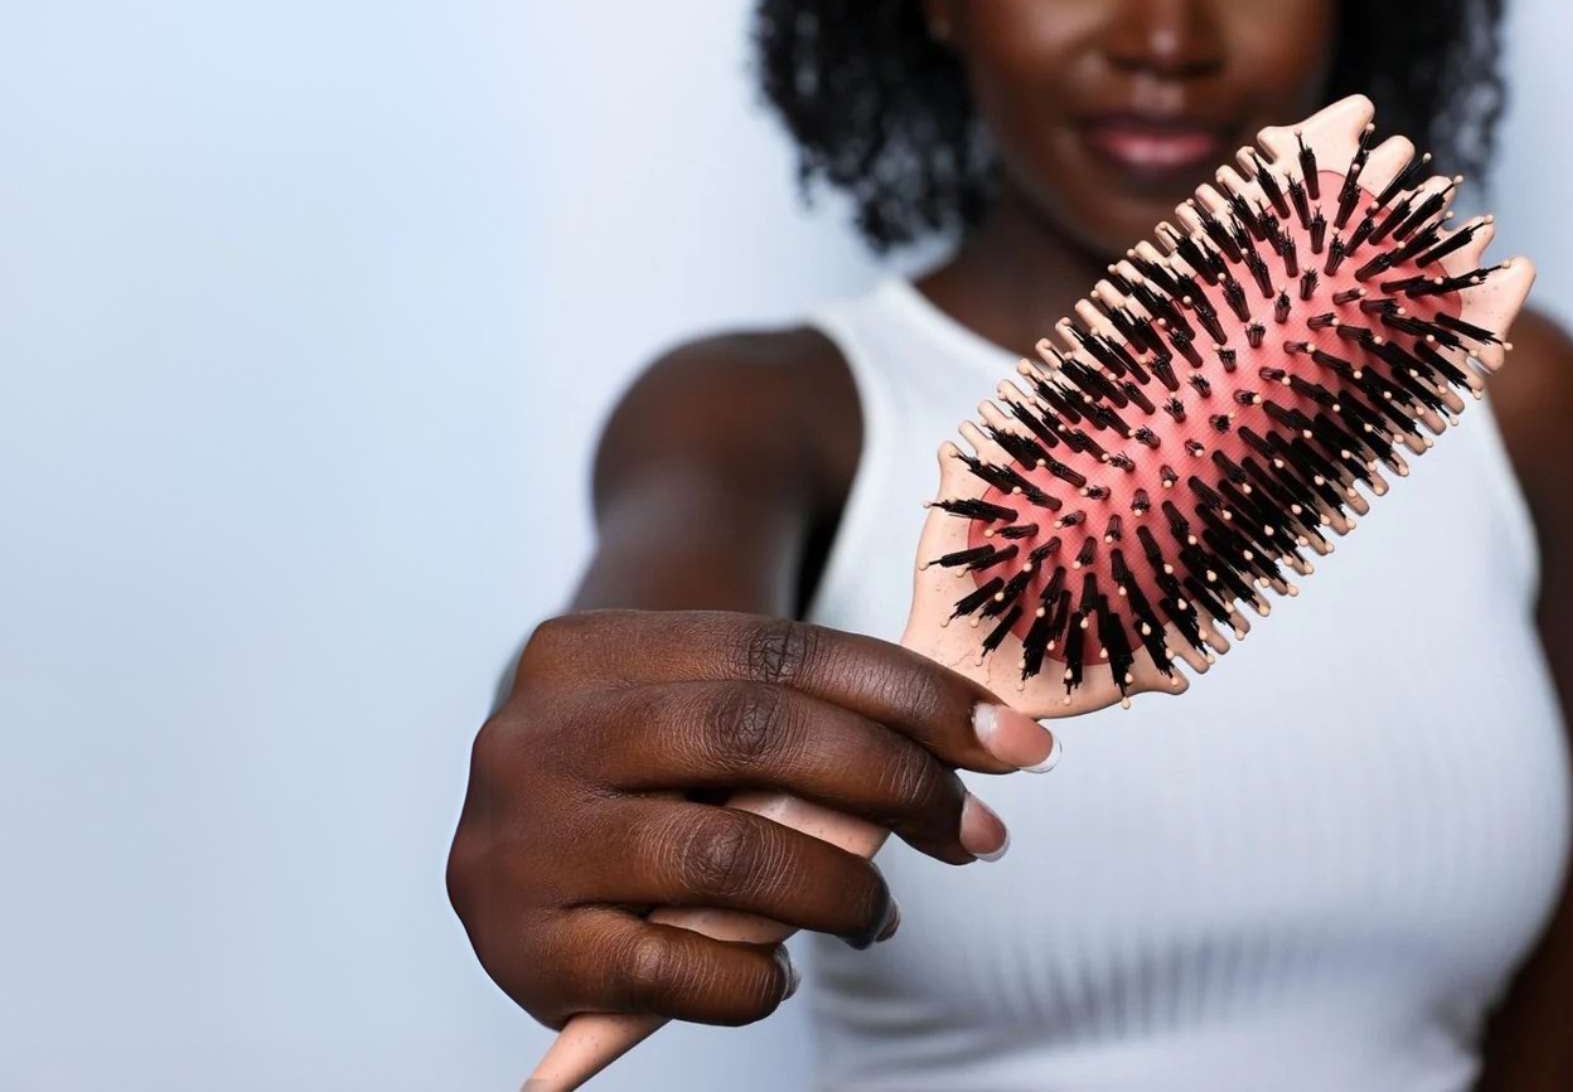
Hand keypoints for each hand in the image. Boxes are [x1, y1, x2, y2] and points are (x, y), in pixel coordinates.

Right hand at [446, 609, 1056, 1028]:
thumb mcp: (699, 728)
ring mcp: (518, 843)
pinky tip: (777, 975)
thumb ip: (803, 724)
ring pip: (723, 854)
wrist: (503, 863)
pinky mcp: (520, 949)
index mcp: (587, 650)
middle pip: (756, 733)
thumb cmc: (644, 784)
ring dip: (839, 889)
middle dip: (896, 784)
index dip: (913, 695)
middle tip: (978, 834)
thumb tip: (988, 748)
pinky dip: (753, 979)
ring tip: (877, 912)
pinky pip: (670, 968)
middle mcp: (535, 734)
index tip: (1014, 742)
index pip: (781, 651)